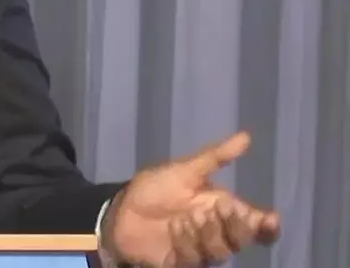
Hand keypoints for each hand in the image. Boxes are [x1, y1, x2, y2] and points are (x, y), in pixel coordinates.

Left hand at [101, 131, 279, 267]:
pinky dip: (186, 242)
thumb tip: (246, 136)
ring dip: (207, 232)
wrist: (122, 210)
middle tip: (219, 207)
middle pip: (242, 238)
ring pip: (221, 251)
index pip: (256, 224)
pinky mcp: (184, 263)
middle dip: (235, 225)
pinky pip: (195, 258)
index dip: (267, 226)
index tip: (270, 219)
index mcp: (222, 211)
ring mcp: (200, 250)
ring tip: (189, 217)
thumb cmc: (155, 189)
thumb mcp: (185, 171)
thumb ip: (216, 157)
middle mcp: (217, 233)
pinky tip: (175, 229)